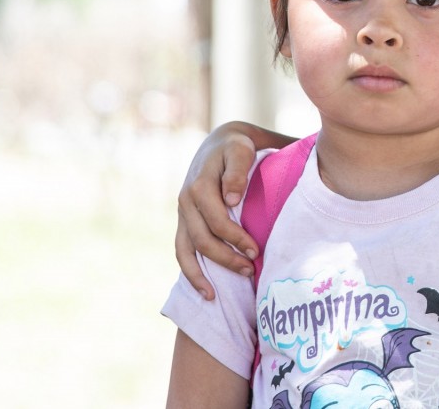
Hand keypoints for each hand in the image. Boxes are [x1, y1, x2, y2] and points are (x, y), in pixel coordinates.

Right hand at [175, 123, 262, 298]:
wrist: (219, 145)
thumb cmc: (236, 149)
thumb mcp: (240, 150)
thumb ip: (237, 170)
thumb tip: (231, 198)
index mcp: (200, 185)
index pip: (217, 220)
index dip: (236, 238)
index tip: (256, 251)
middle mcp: (186, 201)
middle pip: (203, 239)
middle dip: (226, 258)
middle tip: (250, 269)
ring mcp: (182, 214)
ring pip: (187, 250)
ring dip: (203, 273)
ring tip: (219, 294)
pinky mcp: (183, 223)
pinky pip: (181, 252)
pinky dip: (190, 273)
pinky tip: (205, 291)